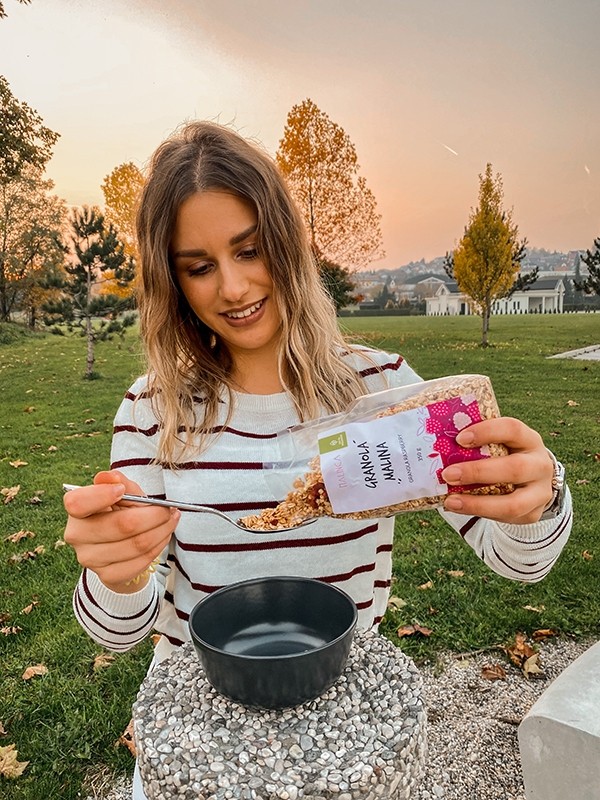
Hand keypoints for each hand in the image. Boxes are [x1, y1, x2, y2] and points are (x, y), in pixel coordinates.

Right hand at [64, 470, 178, 592]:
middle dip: (154, 515)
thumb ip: (120, 482)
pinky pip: (141, 562)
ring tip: (170, 521)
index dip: (101, 495)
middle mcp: (77, 535)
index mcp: (76, 510)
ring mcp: (90, 558)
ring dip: (162, 531)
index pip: (78, 503)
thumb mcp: (122, 492)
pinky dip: (158, 547)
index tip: (122, 490)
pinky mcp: (106, 575)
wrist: (119, 545)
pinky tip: (162, 536)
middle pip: (121, 525)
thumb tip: (111, 477)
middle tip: (169, 509)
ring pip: (137, 545)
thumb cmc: (120, 511)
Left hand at [441, 417, 554, 523]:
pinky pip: (507, 518)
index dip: (487, 432)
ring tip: (451, 501)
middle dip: (478, 472)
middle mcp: (540, 464)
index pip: (512, 429)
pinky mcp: (533, 513)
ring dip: (478, 503)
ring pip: (513, 503)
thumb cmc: (505, 456)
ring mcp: (541, 492)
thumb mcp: (499, 444)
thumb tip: (437, 445)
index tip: (459, 439)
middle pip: (515, 468)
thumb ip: (477, 444)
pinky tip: (459, 507)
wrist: (533, 480)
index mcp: (529, 439)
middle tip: (448, 474)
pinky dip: (480, 513)